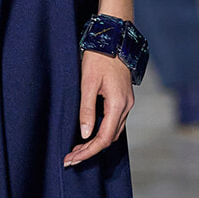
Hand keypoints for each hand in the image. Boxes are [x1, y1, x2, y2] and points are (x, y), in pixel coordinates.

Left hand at [64, 51, 133, 166]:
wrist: (113, 39)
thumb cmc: (99, 58)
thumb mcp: (87, 83)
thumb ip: (86, 110)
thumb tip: (85, 134)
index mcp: (118, 104)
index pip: (104, 138)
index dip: (87, 152)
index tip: (72, 158)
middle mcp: (126, 106)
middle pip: (109, 138)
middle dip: (90, 150)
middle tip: (71, 157)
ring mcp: (127, 103)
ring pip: (113, 132)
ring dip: (96, 142)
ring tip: (77, 148)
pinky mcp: (123, 99)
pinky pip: (114, 122)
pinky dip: (102, 131)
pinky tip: (89, 133)